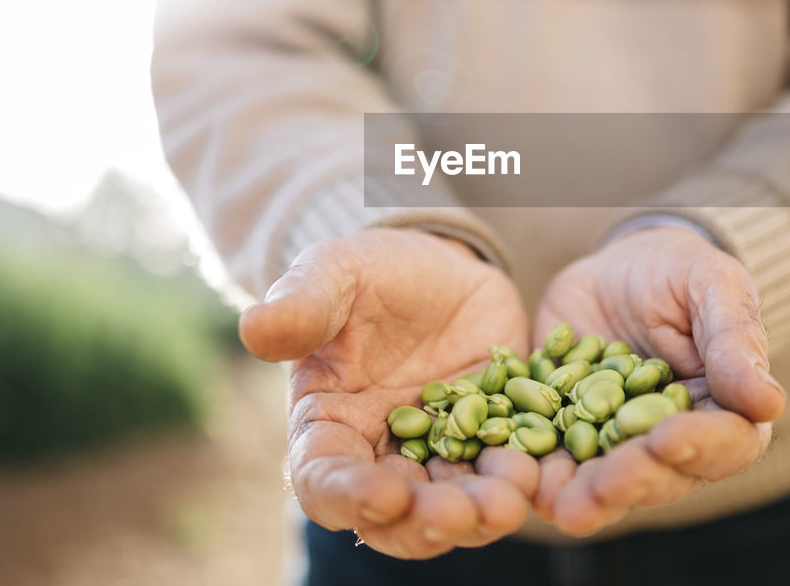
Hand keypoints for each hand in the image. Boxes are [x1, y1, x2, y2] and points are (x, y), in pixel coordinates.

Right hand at [239, 228, 538, 557]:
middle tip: (456, 514)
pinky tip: (535, 473)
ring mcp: (440, 456)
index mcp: (327, 427)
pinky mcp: (491, 443)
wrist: (441, 268)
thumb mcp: (336, 274)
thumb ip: (302, 303)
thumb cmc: (371, 273)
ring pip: (453, 506)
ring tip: (507, 500)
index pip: (323, 480)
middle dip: (424, 522)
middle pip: (394, 516)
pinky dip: (518, 482)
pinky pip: (502, 474)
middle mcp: (380, 457)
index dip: (348, 496)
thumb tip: (254, 327)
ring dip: (478, 513)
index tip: (383, 494)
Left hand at [530, 224, 786, 535]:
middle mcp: (675, 443)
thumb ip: (735, 340)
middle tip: (607, 483)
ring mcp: (619, 447)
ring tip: (565, 504)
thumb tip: (768, 402)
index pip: (726, 444)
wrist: (616, 269)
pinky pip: (555, 464)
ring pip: (609, 485)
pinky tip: (524, 481)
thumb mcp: (712, 287)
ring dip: (589, 498)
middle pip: (663, 477)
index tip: (669, 438)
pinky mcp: (568, 437)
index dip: (700, 446)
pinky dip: (540, 476)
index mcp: (725, 412)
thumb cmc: (679, 273)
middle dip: (634, 481)